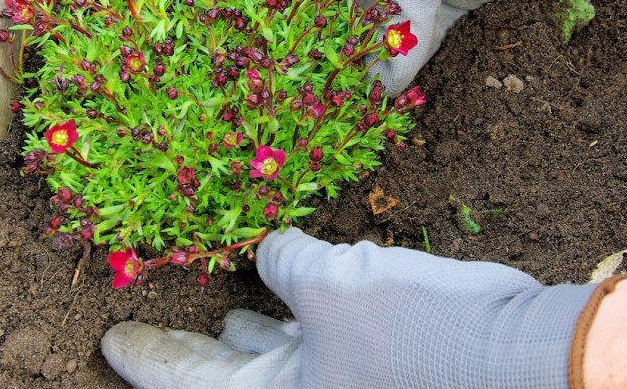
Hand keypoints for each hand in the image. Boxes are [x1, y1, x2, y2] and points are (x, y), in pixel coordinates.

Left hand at [101, 228, 595, 388]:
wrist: (514, 353)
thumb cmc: (413, 332)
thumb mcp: (329, 286)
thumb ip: (282, 262)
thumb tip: (265, 251)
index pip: (190, 383)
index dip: (147, 356)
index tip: (111, 339)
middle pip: (224, 374)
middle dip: (187, 345)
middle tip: (145, 325)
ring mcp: (340, 378)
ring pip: (271, 355)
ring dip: (243, 325)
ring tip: (219, 301)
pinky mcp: (370, 357)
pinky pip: (313, 334)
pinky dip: (293, 307)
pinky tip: (285, 275)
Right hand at [255, 0, 626, 94]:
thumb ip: (398, 13)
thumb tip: (379, 84)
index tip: (233, 25)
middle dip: (303, 24)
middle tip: (278, 74)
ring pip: (368, 10)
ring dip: (352, 46)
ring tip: (325, 91)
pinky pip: (418, 25)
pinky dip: (403, 54)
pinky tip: (385, 90)